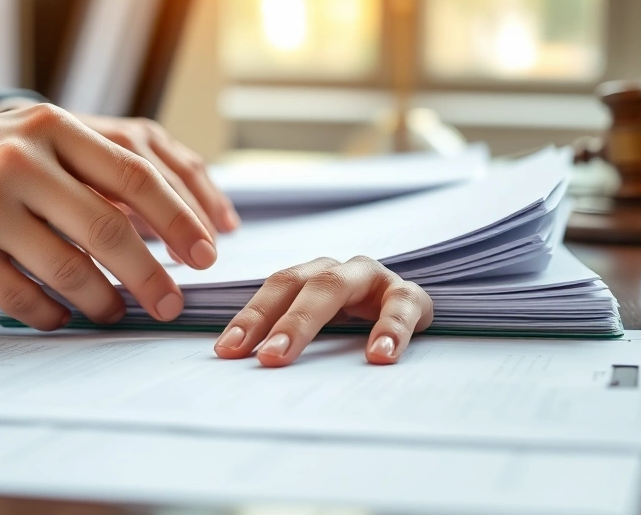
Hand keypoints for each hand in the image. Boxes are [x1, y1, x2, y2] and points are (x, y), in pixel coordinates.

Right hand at [0, 104, 217, 329]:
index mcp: (51, 129)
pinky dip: (50, 314)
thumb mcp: (32, 140)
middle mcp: (21, 162)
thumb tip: (165, 223)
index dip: (179, 220)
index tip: (206, 255)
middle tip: (172, 304)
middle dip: (152, 276)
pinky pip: (23, 296)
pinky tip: (59, 317)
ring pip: (69, 270)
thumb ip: (90, 168)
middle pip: (110, 229)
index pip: (135, 176)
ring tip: (114, 313)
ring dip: (103, 302)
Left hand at [213, 257, 432, 366]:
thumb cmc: (357, 327)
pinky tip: (379, 355)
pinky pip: (400, 305)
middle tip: (263, 358)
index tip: (226, 350)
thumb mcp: (323, 331)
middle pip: (299, 285)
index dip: (251, 316)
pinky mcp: (409, 295)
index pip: (275, 289)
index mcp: (312, 276)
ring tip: (291, 353)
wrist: (414, 316)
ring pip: (336, 286)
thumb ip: (290, 341)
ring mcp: (373, 278)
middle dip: (275, 321)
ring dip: (310, 320)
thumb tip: (245, 369)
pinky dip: (390, 328)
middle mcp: (338, 270)